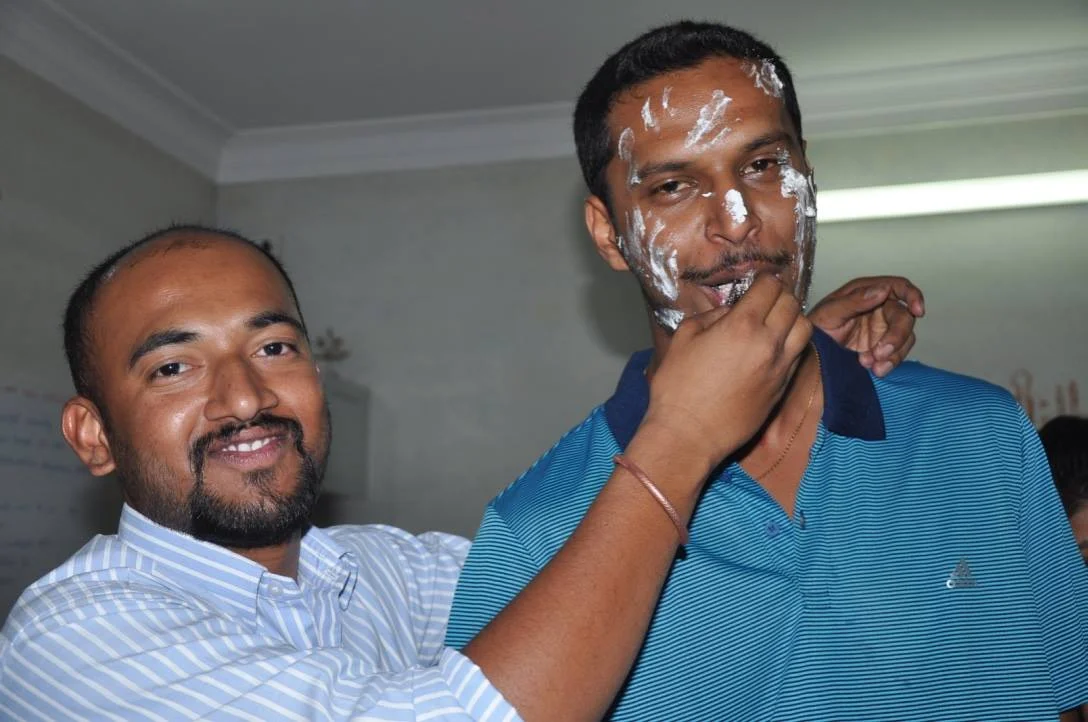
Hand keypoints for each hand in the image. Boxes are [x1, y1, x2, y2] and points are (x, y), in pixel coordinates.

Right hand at [643, 275, 811, 466]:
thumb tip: (730, 312)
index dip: (764, 280)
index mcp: (742, 326)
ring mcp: (780, 367)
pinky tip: (774, 346)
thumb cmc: (678, 387)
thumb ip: (710, 316)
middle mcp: (768, 343)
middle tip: (767, 298)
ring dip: (793, 318)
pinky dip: (792, 343)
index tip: (757, 283)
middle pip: (792, 304)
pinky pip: (799, 354)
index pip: (770, 288)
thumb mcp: (683, 338)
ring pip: (805, 328)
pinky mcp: (782, 388)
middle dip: (780, 295)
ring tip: (777, 321)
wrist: (689, 434)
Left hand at [807, 276, 924, 376]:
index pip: (899, 287)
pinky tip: (874, 369)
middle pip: (904, 317)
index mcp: (867, 292)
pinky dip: (889, 363)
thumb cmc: (816, 326)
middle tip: (880, 354)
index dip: (913, 296)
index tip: (918, 311)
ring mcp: (882, 329)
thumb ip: (855, 301)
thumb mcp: (830, 312)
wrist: (809, 354)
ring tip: (870, 365)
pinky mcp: (882, 348)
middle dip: (896, 337)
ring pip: (904, 339)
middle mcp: (879, 308)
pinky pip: (896, 355)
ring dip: (893, 354)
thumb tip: (883, 290)